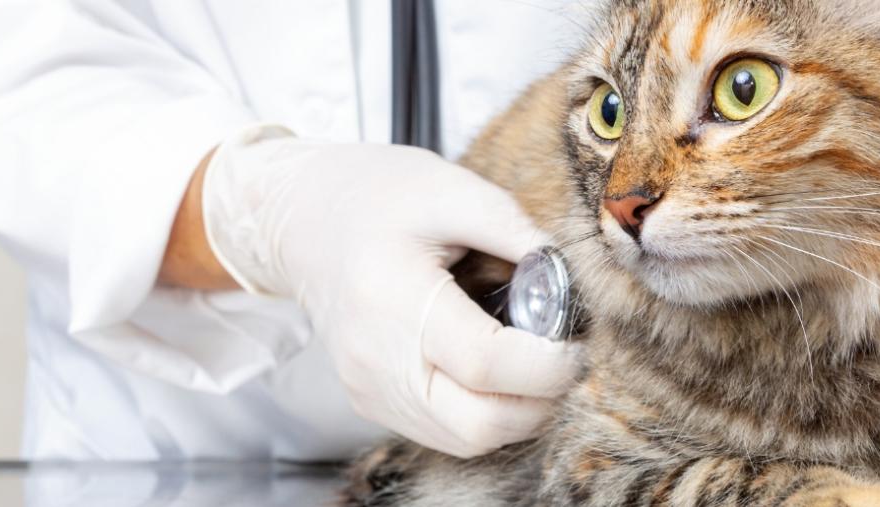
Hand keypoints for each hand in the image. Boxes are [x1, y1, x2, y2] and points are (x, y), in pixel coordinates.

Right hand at [201, 125, 579, 457]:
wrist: (302, 218)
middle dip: (540, 399)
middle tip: (562, 359)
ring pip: (467, 439)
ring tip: (529, 363)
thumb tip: (573, 282)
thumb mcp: (452, 189)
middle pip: (479, 423)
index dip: (549, 363)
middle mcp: (375, 357)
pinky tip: (493, 372)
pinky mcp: (371, 401)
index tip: (577, 342)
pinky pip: (444, 432)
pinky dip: (484, 413)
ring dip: (516, 413)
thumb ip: (517, 233)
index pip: (486, 363)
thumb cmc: (375, 196)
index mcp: (393, 296)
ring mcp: (370, 388)